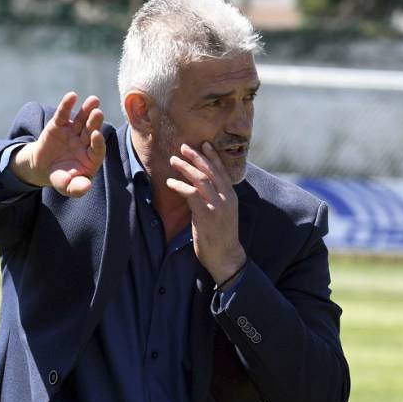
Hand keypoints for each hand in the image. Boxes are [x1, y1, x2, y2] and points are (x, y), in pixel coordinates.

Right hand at [11, 92, 104, 196]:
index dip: (98, 142)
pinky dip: (67, 105)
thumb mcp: (67, 186)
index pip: (98, 149)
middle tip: (98, 113)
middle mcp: (85, 143)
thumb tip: (86, 187)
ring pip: (82, 120)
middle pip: (92, 131)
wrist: (42, 168)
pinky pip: (64, 114)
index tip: (97, 135)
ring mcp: (73, 132)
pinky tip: (72, 96)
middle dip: (95, 123)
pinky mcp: (59, 125)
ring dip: (87, 110)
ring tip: (93, 100)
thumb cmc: (61, 178)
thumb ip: (77, 188)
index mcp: (91, 157)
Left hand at [166, 142, 246, 285]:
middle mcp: (227, 198)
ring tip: (174, 160)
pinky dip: (180, 186)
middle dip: (197, 157)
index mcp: (231, 197)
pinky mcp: (207, 215)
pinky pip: (192, 194)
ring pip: (201, 179)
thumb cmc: (222, 237)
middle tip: (183, 147)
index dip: (213, 157)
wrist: (226, 257)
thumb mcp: (224, 214)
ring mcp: (217, 206)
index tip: (204, 144)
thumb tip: (201, 189)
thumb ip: (216, 200)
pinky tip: (170, 183)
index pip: (222, 171)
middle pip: (211, 171)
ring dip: (186, 168)